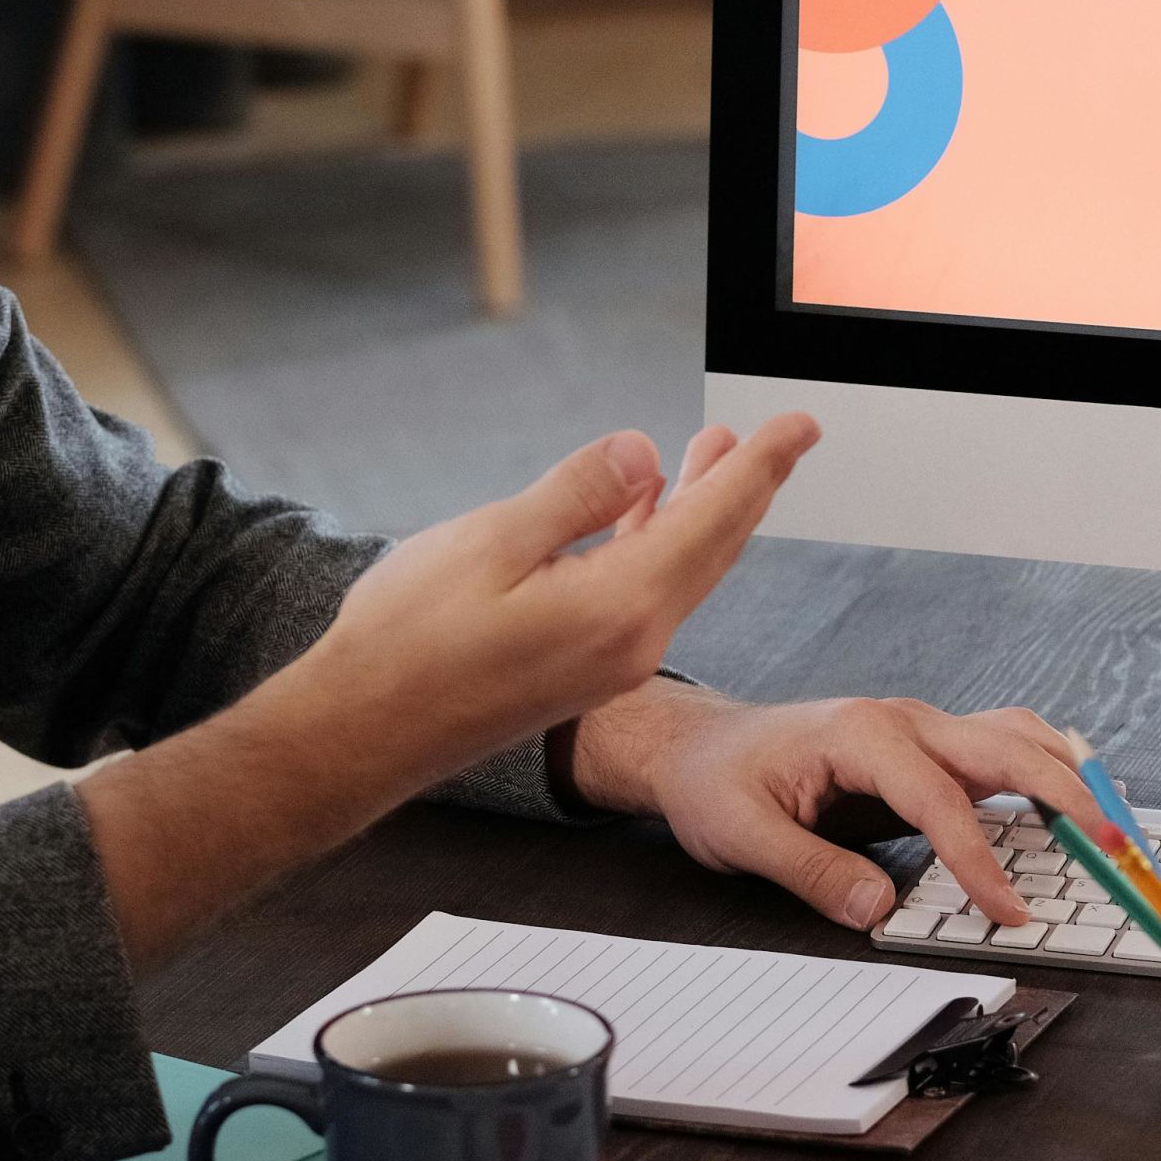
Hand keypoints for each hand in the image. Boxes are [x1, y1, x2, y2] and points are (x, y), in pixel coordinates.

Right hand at [294, 416, 817, 789]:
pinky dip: (658, 540)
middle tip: (786, 435)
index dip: (760, 466)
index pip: (713, 521)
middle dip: (748, 485)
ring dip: (704, 508)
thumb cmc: (406, 641)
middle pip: (714, 547)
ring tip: (716, 450)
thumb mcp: (490, 543)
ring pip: (682, 570)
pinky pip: (645, 590)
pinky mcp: (583, 667)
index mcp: (619, 608)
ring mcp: (610, 660)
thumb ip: (577, 495)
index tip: (802, 425)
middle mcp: (633, 641)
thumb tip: (644, 450)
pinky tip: (648, 505)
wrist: (358, 734)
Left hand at [575, 679, 1100, 931]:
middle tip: (1119, 848)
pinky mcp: (931, 746)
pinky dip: (1048, 769)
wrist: (700, 745)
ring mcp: (924, 727)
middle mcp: (905, 719)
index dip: (978, 860)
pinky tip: (1076, 799)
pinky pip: (1004, 747)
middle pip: (1007, 749)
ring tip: (1117, 824)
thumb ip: (812, 871)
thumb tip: (879, 910)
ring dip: (1071, 777)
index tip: (1008, 910)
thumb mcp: (741, 835)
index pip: (939, 801)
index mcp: (862, 734)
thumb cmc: (718, 781)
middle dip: (1070, 798)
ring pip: (1018, 738)